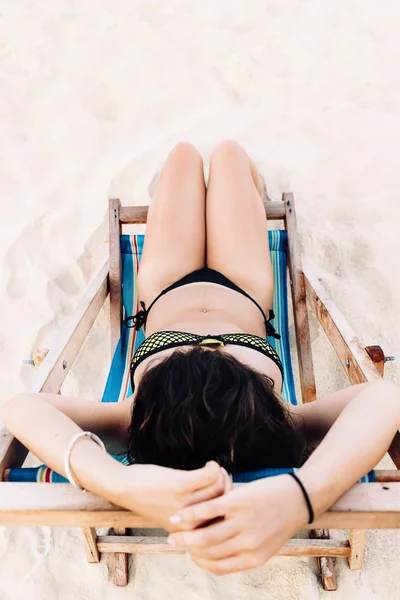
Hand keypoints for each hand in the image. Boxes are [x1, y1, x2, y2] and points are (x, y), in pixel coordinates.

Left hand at [113, 461, 230, 529]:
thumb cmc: (152, 498)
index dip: (229, 503)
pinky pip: (210, 475)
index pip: (222, 519)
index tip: (227, 491)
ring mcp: (184, 505)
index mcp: (190, 532)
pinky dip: (213, 467)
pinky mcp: (179, 486)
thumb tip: (224, 502)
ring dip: (220, 474)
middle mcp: (189, 523)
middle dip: (226, 486)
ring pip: (219, 487)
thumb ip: (197, 516)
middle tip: (221, 476)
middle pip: (224, 502)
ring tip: (213, 469)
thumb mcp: (176, 515)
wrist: (124, 488)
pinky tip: (209, 464)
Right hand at [167, 474, 308, 573]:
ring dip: (184, 535)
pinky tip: (177, 516)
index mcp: (254, 558)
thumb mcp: (268, 544)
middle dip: (186, 549)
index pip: (218, 567)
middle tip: (173, 542)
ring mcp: (242, 522)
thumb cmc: (282, 519)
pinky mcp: (238, 502)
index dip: (199, 562)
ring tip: (172, 531)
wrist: (300, 496)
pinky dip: (189, 515)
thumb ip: (246, 551)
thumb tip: (221, 556)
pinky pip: (207, 511)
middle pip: (207, 552)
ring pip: (204, 535)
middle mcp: (247, 544)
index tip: (189, 554)